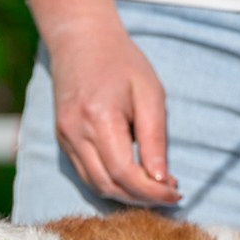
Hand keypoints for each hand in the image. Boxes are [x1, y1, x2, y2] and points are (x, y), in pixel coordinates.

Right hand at [46, 17, 178, 207]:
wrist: (81, 40)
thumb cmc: (122, 62)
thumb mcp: (150, 93)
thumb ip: (155, 138)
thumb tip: (162, 180)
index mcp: (99, 119)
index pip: (125, 173)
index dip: (152, 192)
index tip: (177, 194)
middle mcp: (76, 133)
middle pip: (108, 186)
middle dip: (142, 198)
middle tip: (170, 194)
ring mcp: (65, 138)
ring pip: (95, 185)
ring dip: (126, 196)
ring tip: (154, 188)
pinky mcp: (63, 140)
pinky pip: (86, 174)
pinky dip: (110, 183)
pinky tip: (133, 178)